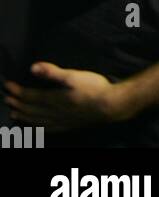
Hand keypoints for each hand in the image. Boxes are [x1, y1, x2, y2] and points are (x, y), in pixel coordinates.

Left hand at [4, 62, 123, 130]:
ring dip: (23, 116)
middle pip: (30, 109)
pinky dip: (37, 127)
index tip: (7, 85)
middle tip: (6, 98)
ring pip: (36, 120)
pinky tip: (36, 126)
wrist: (110, 105)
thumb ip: (52, 72)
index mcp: (53, 99)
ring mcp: (60, 121)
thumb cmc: (93, 87)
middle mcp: (53, 113)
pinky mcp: (67, 125)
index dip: (17, 91)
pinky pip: (47, 128)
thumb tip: (32, 68)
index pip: (30, 96)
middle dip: (17, 103)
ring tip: (14, 113)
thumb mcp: (73, 76)